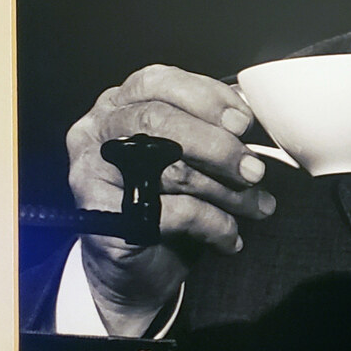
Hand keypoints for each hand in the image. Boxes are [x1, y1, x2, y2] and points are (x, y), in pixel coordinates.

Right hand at [66, 64, 276, 335]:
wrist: (136, 270)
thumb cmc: (167, 202)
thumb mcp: (190, 156)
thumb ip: (210, 127)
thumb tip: (249, 114)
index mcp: (118, 104)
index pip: (157, 81)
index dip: (205, 97)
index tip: (244, 123)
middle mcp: (96, 131)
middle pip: (158, 120)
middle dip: (217, 145)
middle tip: (255, 170)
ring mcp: (92, 172)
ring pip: (170, 169)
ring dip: (227, 191)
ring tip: (259, 206)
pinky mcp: (102, 216)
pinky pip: (172, 212)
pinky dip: (214, 224)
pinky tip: (231, 236)